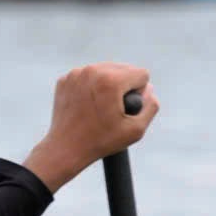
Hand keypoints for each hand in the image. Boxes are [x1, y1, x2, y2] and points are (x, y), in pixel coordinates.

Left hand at [23, 63, 157, 191]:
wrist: (66, 148)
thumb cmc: (102, 141)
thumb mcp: (136, 129)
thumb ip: (150, 107)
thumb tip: (149, 89)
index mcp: (111, 81)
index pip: (141, 74)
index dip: (141, 92)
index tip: (128, 107)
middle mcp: (93, 71)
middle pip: (124, 68)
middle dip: (125, 85)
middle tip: (115, 108)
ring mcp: (76, 73)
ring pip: (105, 70)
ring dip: (109, 84)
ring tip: (102, 106)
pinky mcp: (65, 79)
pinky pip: (87, 76)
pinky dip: (91, 87)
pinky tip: (88, 105)